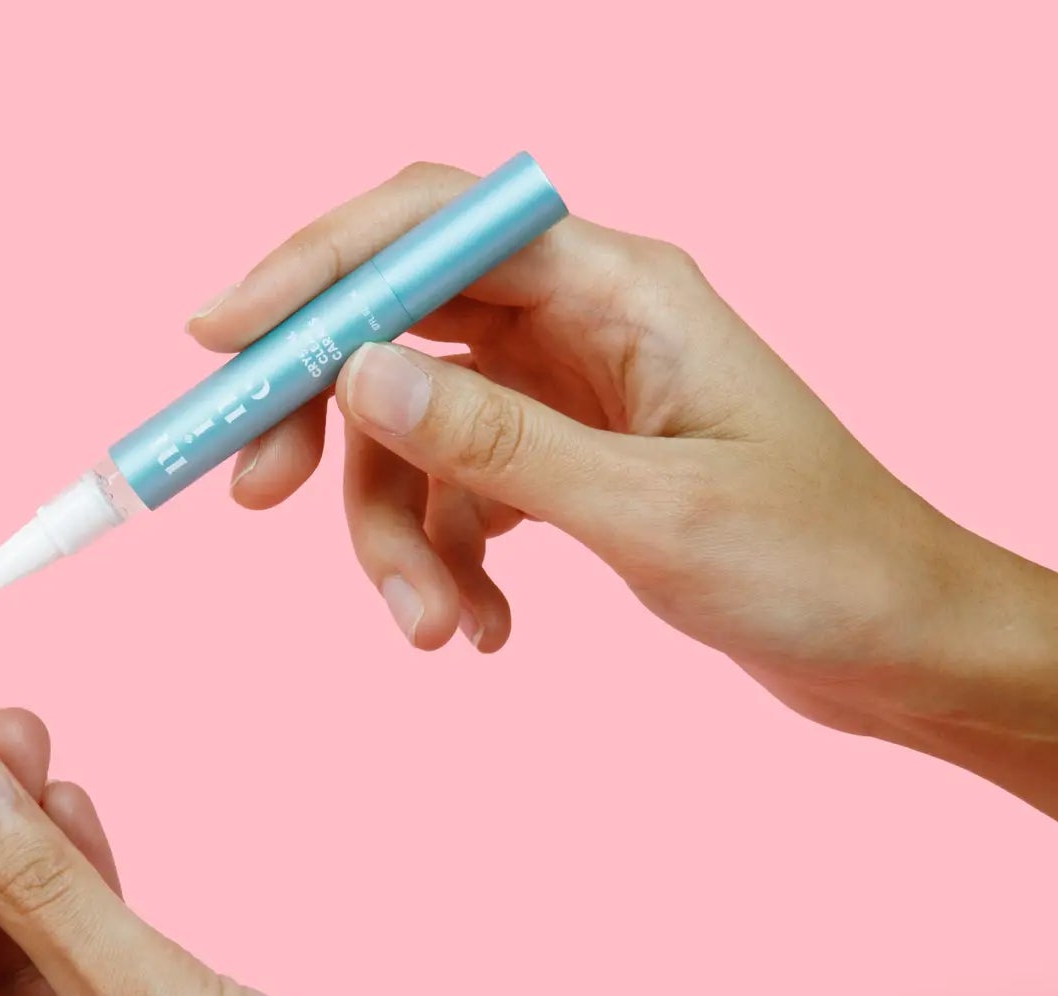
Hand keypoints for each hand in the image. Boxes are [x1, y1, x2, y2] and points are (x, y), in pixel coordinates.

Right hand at [189, 163, 1057, 810]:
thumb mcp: (652, 512)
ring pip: (418, 436)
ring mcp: (569, 397)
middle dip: (324, 425)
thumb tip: (356, 376)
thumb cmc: (817, 568)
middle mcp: (583, 324)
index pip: (428, 229)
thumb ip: (501, 444)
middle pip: (398, 333)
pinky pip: (459, 494)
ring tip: (435, 633)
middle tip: (257, 503)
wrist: (895, 648)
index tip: (218, 338)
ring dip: (399, 537)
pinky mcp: (566, 465)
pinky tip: (487, 632)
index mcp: (618, 288)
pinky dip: (450, 563)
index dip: (312, 271)